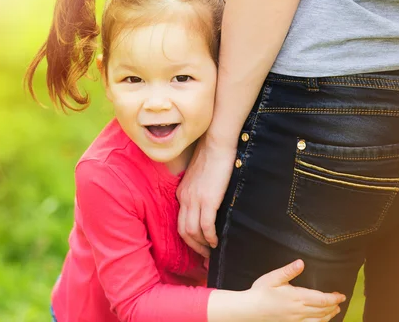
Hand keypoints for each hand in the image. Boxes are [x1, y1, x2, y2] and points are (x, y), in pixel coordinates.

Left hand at [177, 136, 236, 257]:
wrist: (216, 142)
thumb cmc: (212, 154)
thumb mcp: (199, 175)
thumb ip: (200, 188)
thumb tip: (210, 201)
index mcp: (181, 193)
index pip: (180, 221)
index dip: (189, 237)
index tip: (199, 245)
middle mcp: (184, 198)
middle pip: (183, 231)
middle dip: (194, 247)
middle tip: (205, 256)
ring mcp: (195, 199)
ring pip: (192, 232)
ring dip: (202, 245)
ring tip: (212, 252)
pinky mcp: (208, 199)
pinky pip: (206, 226)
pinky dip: (211, 237)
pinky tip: (217, 242)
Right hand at [248, 260, 345, 321]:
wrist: (250, 310)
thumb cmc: (260, 293)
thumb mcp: (273, 278)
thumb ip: (289, 270)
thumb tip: (301, 262)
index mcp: (297, 297)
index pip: (321, 299)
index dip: (334, 298)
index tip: (341, 295)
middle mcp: (299, 311)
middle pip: (323, 311)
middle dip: (333, 306)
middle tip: (340, 301)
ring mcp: (295, 320)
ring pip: (318, 320)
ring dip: (328, 316)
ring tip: (334, 311)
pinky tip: (320, 320)